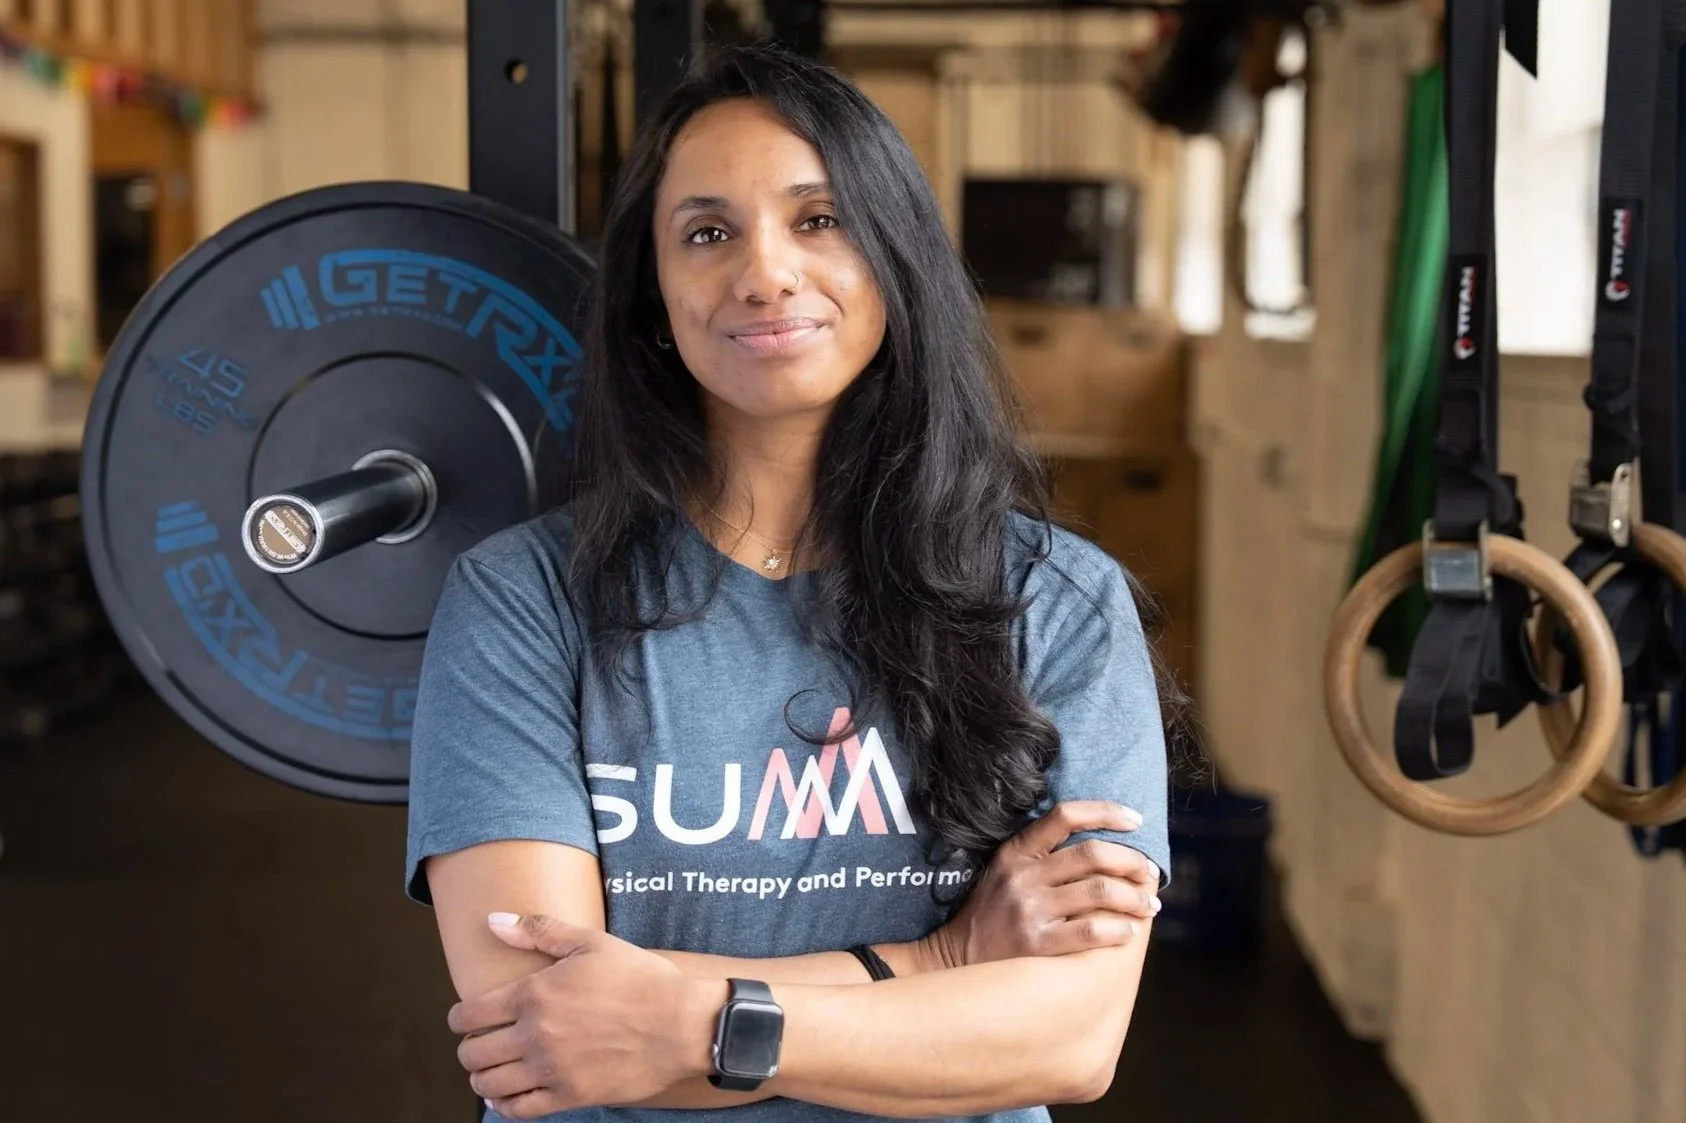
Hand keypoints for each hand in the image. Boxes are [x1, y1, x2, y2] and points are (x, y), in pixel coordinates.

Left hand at [449, 913, 718, 1117]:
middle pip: (473, 1053)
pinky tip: (505, 1096)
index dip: (459, 1018)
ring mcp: (551, 1069)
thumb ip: (538, 930)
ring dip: (481, 1077)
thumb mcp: (591, 943)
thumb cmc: (639, 978)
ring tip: (489, 1069)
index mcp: (533, 995)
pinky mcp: (570, 1096)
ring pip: (489, 1084)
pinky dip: (504, 1105)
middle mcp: (534, 1035)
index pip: (469, 1015)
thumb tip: (493, 920)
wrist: (681, 1024)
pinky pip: (520, 1110)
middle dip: (469, 1047)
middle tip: (479, 1043)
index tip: (464, 1019)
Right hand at [923, 800, 1160, 969]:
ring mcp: (1030, 910)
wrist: (958, 958)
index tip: (1136, 820)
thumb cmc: (992, 913)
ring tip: (1148, 906)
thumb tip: (1103, 845)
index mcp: (1016, 851)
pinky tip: (1129, 932)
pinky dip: (1119, 930)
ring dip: (1134, 897)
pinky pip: (1091, 931)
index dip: (1106, 812)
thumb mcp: (1005, 871)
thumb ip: (1042, 855)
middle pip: (1092, 854)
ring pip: (1099, 891)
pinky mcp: (1037, 944)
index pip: (1065, 815)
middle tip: (1149, 873)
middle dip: (1132, 861)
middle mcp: (1023, 876)